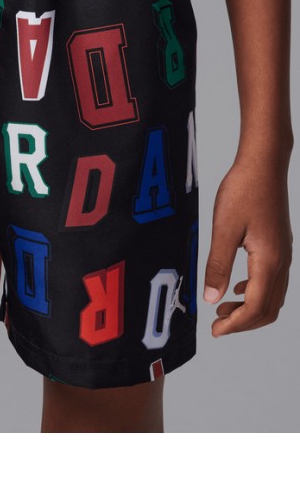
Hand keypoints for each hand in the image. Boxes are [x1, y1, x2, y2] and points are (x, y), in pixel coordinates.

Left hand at [203, 156, 291, 336]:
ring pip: (272, 296)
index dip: (235, 324)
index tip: (215, 331)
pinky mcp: (278, 245)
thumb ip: (218, 264)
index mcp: (268, 261)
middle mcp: (281, 261)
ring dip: (249, 309)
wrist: (263, 164)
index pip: (256, 308)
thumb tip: (212, 298)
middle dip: (243, 322)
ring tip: (223, 309)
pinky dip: (255, 292)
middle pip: (268, 308)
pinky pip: (272, 280)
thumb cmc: (243, 191)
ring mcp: (282, 254)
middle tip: (217, 326)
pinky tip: (236, 287)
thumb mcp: (224, 229)